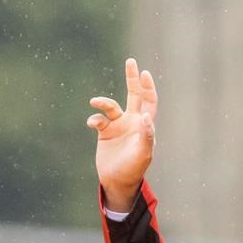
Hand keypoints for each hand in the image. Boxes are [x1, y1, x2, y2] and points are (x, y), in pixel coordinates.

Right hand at [86, 58, 158, 210]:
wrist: (117, 181)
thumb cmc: (134, 168)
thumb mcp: (144, 153)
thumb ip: (146, 135)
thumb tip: (145, 116)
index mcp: (145, 125)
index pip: (149, 102)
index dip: (148, 88)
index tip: (144, 73)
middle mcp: (132, 122)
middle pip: (134, 96)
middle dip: (132, 79)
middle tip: (130, 61)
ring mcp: (118, 126)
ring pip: (110, 106)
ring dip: (103, 102)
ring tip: (95, 102)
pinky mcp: (104, 132)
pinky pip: (98, 120)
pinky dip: (94, 119)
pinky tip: (93, 124)